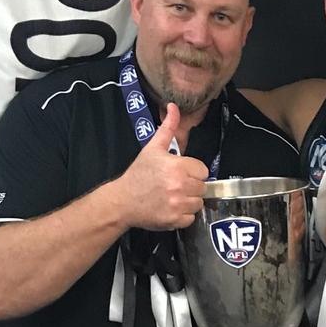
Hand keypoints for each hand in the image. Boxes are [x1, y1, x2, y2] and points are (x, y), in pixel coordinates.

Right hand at [118, 102, 208, 229]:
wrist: (122, 201)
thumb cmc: (138, 174)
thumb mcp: (152, 148)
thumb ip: (168, 128)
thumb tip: (173, 106)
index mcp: (177, 166)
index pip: (202, 171)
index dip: (192, 171)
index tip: (179, 173)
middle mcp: (180, 186)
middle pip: (202, 188)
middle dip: (191, 186)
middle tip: (174, 185)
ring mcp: (178, 205)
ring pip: (198, 203)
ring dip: (189, 201)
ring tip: (173, 197)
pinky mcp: (175, 220)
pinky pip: (191, 218)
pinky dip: (183, 216)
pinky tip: (171, 208)